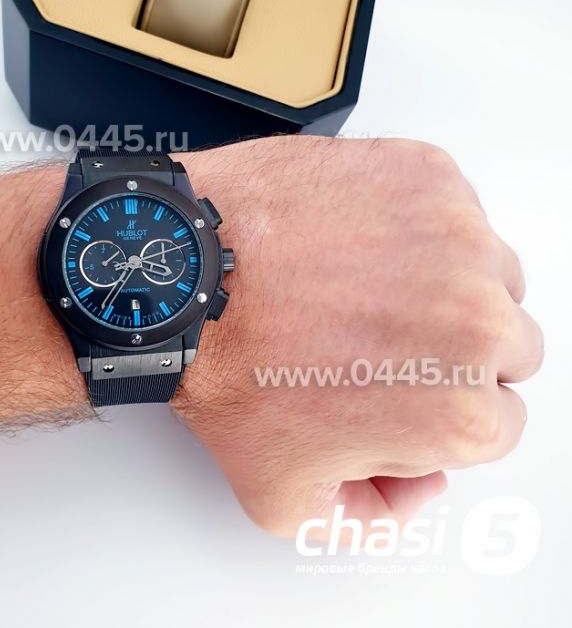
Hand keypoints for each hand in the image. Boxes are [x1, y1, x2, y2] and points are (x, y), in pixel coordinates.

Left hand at [174, 136, 543, 539]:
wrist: (186, 275)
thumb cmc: (226, 367)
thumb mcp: (286, 497)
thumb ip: (373, 517)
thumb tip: (417, 483)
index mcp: (459, 411)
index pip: (499, 421)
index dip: (443, 412)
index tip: (407, 391)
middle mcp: (476, 321)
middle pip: (507, 346)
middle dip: (455, 353)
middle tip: (385, 342)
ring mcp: (456, 237)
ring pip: (488, 274)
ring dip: (446, 285)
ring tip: (368, 288)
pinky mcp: (427, 177)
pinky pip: (453, 212)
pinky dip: (418, 228)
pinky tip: (360, 244)